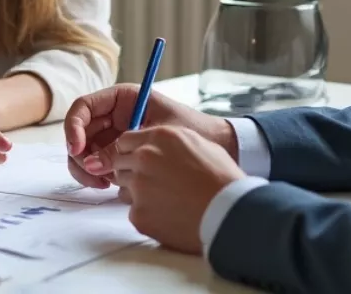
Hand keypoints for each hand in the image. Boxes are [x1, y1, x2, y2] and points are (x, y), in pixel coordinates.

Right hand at [62, 84, 236, 188]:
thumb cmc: (193, 130)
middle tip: (92, 173)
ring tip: (103, 183)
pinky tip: (110, 185)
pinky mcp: (118, 154)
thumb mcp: (156, 135)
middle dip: (79, 154)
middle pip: (79, 131)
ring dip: (86, 168)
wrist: (218, 145)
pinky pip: (97, 164)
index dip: (73, 127)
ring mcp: (113, 135)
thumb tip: (93, 163)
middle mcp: (113, 115)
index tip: (77, 148)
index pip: (83, 107)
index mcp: (122, 98)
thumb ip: (124, 147)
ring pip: (84, 151)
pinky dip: (97, 176)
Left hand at [109, 126, 244, 254]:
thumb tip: (155, 145)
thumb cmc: (222, 179)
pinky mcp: (139, 214)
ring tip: (165, 199)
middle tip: (154, 182)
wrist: (231, 213)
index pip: (125, 140)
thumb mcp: (199, 144)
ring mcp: (139, 187)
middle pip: (119, 163)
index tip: (140, 160)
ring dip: (137, 192)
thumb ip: (169, 142)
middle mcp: (144, 158)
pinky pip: (133, 211)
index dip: (131, 151)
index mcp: (159, 137)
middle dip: (131, 171)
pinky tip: (168, 215)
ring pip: (123, 187)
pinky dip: (147, 214)